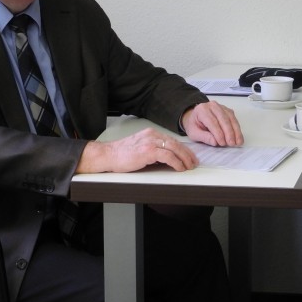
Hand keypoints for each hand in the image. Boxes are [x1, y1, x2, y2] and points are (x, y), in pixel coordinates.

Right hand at [76, 127, 199, 172]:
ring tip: (189, 167)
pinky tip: (179, 168)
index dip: (183, 149)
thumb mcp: (140, 148)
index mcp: (151, 133)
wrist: (107, 155)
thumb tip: (168, 159)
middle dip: (187, 154)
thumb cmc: (121, 154)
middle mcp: (152, 135)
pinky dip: (176, 163)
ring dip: (184, 159)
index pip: (172, 140)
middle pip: (176, 144)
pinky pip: (168, 156)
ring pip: (175, 149)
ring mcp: (150, 142)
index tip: (190, 156)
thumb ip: (153, 150)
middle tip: (194, 162)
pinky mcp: (148, 151)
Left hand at [181, 101, 243, 146]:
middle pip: (223, 119)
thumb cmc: (195, 125)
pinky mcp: (228, 110)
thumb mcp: (194, 133)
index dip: (218, 133)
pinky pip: (234, 119)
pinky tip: (239, 137)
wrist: (196, 118)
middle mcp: (212, 106)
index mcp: (202, 110)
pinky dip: (237, 129)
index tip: (222, 143)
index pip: (212, 121)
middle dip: (229, 132)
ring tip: (238, 142)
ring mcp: (221, 107)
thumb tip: (215, 142)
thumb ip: (204, 137)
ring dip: (235, 131)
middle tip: (231, 144)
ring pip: (231, 118)